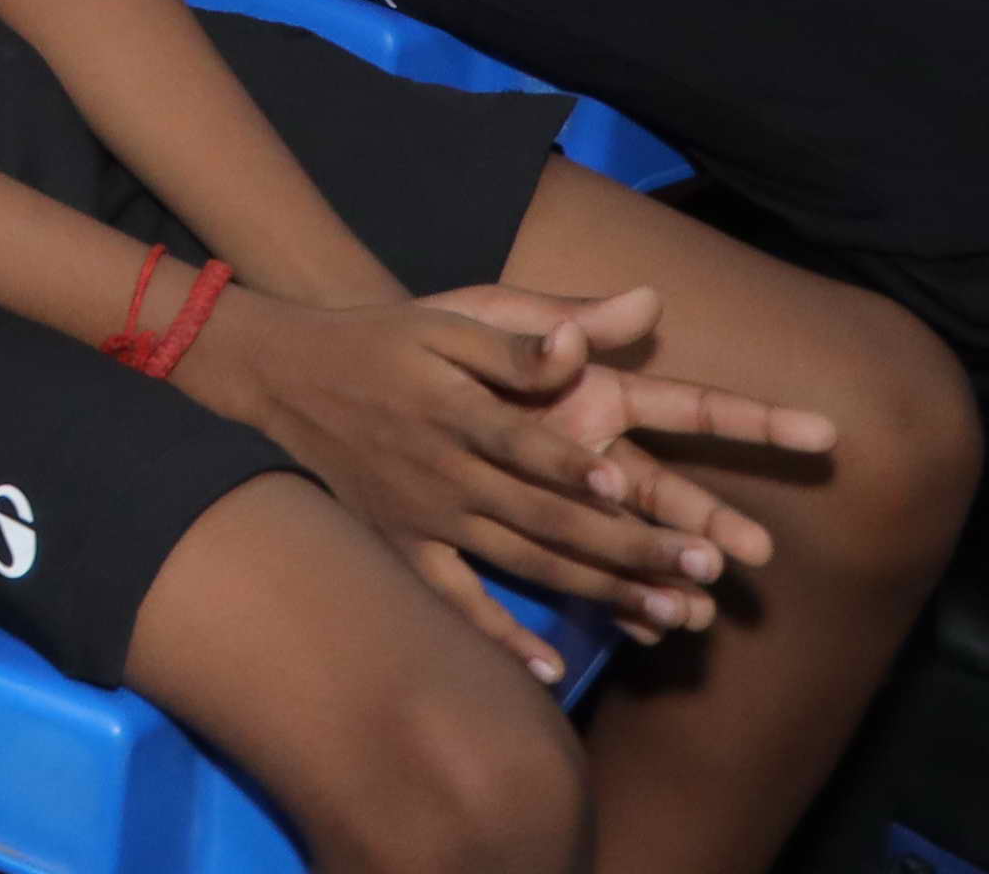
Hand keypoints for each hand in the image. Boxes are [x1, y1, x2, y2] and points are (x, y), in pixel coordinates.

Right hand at [182, 279, 814, 667]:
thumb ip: (522, 336)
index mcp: (456, 408)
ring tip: (674, 613)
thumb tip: (591, 335)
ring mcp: (425, 516)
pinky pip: (456, 600)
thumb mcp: (447, 317)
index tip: (618, 479)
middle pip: (546, 514)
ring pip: (524, 560)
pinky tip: (550, 671)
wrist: (283, 374)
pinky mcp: (405, 545)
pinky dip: (500, 638)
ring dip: (600, 589)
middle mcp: (444, 470)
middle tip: (705, 567)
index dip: (568, 461)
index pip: (522, 441)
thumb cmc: (382, 338)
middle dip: (630, 544)